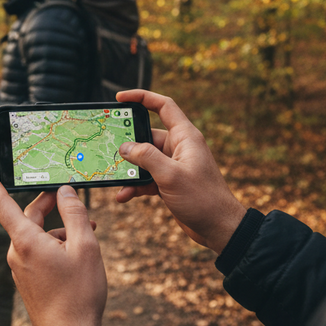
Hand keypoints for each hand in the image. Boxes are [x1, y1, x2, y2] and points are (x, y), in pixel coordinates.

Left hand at [0, 166, 106, 325]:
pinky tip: (77, 252)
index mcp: (24, 241)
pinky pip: (37, 252)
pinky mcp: (28, 280)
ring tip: (87, 232)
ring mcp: (20, 268)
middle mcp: (17, 252)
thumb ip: (75, 214)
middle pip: (27, 218)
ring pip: (36, 236)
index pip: (0, 203)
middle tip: (70, 197)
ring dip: (59, 229)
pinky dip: (55, 245)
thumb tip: (66, 192)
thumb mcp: (85, 247)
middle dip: (49, 206)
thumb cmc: (79, 293)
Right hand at [115, 90, 246, 253]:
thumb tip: (124, 147)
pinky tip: (123, 195)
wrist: (219, 229)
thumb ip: (146, 157)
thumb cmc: (203, 199)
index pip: (163, 106)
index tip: (120, 98)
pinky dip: (134, 185)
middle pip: (146, 135)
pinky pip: (146, 177)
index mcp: (185, 137)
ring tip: (113, 176)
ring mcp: (173, 165)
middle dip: (127, 142)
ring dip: (128, 169)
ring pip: (143, 159)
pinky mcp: (169, 182)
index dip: (142, 97)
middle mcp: (179, 147)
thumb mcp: (171, 175)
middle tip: (106, 145)